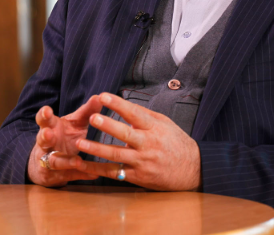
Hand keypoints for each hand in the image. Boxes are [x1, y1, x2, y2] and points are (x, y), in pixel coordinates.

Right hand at [27, 96, 102, 186]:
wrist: (46, 164)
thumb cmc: (63, 136)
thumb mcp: (74, 123)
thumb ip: (86, 111)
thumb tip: (100, 97)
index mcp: (50, 128)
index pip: (43, 120)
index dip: (43, 115)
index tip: (47, 110)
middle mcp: (46, 144)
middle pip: (42, 139)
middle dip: (45, 137)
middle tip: (48, 134)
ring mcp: (48, 161)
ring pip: (54, 161)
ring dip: (65, 161)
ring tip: (77, 160)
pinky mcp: (56, 176)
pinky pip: (69, 175)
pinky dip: (82, 174)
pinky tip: (94, 174)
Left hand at [74, 93, 201, 190]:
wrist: (193, 169)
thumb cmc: (176, 142)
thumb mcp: (164, 123)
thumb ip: (144, 115)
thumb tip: (123, 105)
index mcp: (154, 128)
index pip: (134, 113)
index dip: (118, 104)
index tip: (103, 96)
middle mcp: (148, 144)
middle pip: (124, 134)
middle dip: (107, 125)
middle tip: (92, 117)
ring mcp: (143, 162)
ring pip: (116, 155)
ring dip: (96, 149)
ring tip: (80, 143)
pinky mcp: (139, 177)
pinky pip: (115, 173)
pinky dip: (99, 170)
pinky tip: (85, 165)